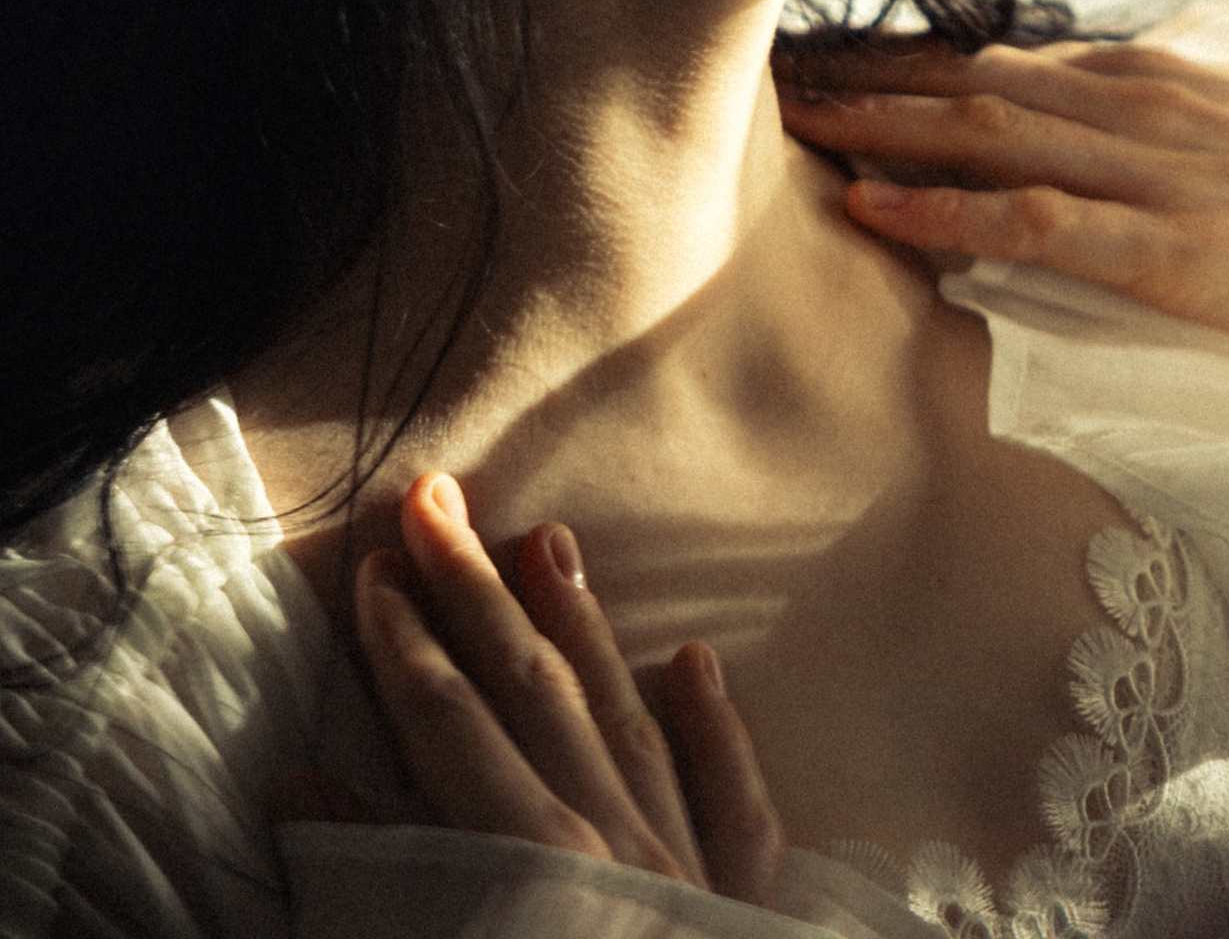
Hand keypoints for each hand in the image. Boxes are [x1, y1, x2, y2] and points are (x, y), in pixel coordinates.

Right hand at [275, 472, 783, 907]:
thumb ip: (377, 883)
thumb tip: (301, 791)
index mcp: (528, 866)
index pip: (450, 727)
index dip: (405, 645)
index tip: (372, 565)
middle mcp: (615, 844)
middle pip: (532, 695)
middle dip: (476, 594)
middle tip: (437, 496)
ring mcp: (695, 872)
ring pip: (632, 722)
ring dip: (582, 630)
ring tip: (548, 541)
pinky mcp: (761, 917)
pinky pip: (738, 802)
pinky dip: (713, 730)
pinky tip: (692, 664)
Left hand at [777, 36, 1228, 355]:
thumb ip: (1166, 118)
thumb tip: (1084, 116)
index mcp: (1159, 77)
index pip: (1004, 61)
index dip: (906, 65)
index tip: (825, 65)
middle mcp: (1141, 105)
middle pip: (968, 82)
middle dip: (862, 82)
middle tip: (766, 78)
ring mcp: (1153, 173)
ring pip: (982, 132)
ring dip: (875, 127)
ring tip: (789, 126)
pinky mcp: (1172, 250)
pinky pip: (1033, 222)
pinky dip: (943, 208)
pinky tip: (872, 206)